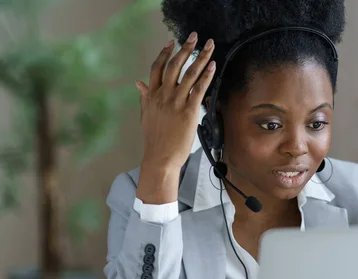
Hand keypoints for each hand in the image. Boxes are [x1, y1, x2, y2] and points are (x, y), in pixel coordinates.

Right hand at [136, 32, 215, 171]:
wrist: (160, 157)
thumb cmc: (154, 140)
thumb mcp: (145, 115)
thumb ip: (144, 97)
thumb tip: (138, 83)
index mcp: (151, 96)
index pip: (156, 68)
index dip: (164, 53)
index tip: (170, 42)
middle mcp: (163, 96)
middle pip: (174, 65)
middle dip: (185, 48)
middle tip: (194, 36)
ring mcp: (176, 102)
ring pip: (189, 74)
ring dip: (201, 57)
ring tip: (209, 45)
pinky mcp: (189, 111)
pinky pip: (199, 89)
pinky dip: (206, 76)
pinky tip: (212, 66)